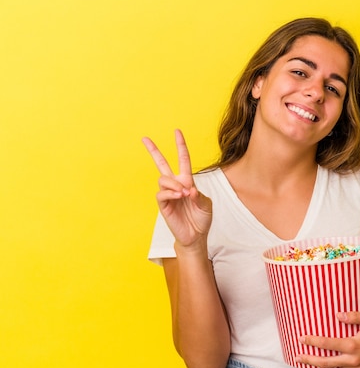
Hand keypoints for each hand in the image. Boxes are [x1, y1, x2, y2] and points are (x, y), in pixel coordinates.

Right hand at [142, 129, 212, 248]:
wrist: (196, 236)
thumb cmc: (201, 219)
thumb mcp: (206, 205)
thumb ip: (199, 195)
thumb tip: (188, 189)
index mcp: (187, 181)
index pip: (183, 160)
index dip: (181, 146)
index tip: (177, 131)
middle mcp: (176, 185)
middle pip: (161, 164)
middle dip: (153, 151)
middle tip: (145, 138)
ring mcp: (168, 195)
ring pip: (163, 179)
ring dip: (174, 184)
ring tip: (184, 194)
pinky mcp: (163, 205)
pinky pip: (161, 194)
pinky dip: (170, 193)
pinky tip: (179, 196)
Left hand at [296, 312, 359, 367]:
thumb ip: (354, 316)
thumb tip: (338, 315)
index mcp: (353, 346)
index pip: (327, 344)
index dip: (312, 342)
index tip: (301, 339)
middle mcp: (354, 361)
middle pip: (325, 363)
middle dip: (309, 360)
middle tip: (297, 357)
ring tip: (311, 363)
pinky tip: (330, 366)